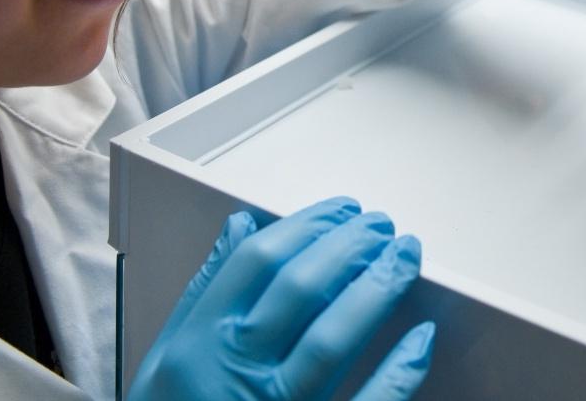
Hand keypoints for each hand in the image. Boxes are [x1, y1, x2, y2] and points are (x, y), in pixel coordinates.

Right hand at [129, 197, 433, 400]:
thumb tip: (241, 226)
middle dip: (350, 245)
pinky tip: (421, 338)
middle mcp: (235, 374)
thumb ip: (204, 290)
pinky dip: (398, 372)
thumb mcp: (165, 357)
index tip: (342, 210)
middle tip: (381, 225)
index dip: (309, 225)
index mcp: (199, 345)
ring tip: (404, 256)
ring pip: (334, 338)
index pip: (258, 262)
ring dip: (377, 288)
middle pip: (301, 288)